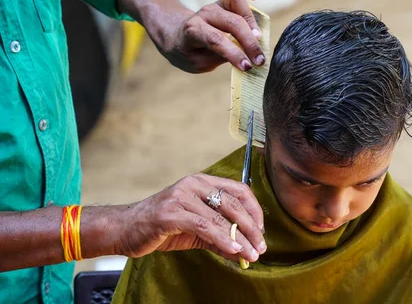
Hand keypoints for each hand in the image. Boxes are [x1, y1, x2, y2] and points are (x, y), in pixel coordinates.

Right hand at [115, 174, 265, 262]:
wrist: (124, 229)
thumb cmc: (161, 227)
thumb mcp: (197, 231)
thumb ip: (221, 238)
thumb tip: (247, 251)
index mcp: (202, 182)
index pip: (239, 190)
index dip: (254, 210)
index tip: (262, 231)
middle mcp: (194, 184)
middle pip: (234, 203)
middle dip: (252, 227)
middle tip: (261, 246)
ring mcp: (181, 196)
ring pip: (221, 217)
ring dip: (240, 238)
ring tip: (251, 254)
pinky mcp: (171, 212)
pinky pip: (204, 226)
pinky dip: (222, 239)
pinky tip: (233, 249)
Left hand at [149, 0, 264, 72]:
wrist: (177, 36)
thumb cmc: (189, 52)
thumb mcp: (198, 63)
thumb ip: (220, 57)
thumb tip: (245, 55)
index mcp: (194, 30)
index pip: (216, 39)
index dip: (234, 54)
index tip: (247, 67)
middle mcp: (206, 13)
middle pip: (232, 21)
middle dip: (249, 42)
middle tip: (259, 60)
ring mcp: (216, 4)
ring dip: (251, 19)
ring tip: (257, 37)